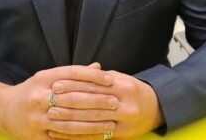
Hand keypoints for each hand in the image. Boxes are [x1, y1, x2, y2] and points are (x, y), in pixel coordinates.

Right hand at [0, 63, 116, 139]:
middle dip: (97, 100)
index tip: (110, 79)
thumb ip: (74, 74)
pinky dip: (82, 137)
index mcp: (44, 77)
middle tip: (116, 102)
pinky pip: (64, 137)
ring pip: (71, 120)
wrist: (5, 109)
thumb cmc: (33, 90)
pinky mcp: (37, 135)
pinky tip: (95, 136)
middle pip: (74, 97)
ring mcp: (38, 116)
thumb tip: (99, 67)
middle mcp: (40, 95)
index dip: (93, 76)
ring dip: (93, 122)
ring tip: (111, 122)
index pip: (73, 74)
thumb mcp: (49, 77)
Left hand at [47, 70, 163, 138]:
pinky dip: (79, 136)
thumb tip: (75, 73)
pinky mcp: (123, 135)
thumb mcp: (118, 78)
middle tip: (49, 101)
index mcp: (122, 85)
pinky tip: (64, 134)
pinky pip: (97, 136)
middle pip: (91, 103)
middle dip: (68, 103)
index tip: (56, 84)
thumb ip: (98, 77)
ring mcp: (125, 121)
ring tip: (51, 117)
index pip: (93, 84)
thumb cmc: (131, 90)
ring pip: (92, 121)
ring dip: (70, 121)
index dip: (73, 84)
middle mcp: (125, 103)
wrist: (156, 107)